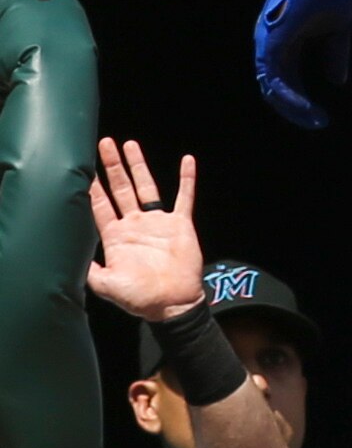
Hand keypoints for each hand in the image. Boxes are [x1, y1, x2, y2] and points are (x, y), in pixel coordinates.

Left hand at [86, 140, 205, 320]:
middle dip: (111, 167)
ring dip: (138, 166)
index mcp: (116, 237)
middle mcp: (134, 225)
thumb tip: (68, 255)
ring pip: (146, 187)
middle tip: (103, 144)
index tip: (84, 168)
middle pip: (120, 189)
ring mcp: (157, 223)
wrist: (172, 303)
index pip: (100, 205)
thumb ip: (89, 268)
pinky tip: (187, 161)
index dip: (92, 187)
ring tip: (130, 145)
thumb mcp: (105, 284)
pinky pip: (184, 197)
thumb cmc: (139, 297)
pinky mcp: (180, 224)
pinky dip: (186, 179)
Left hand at [254, 0, 351, 128]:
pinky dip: (287, 93)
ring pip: (271, 86)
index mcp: (286, 41)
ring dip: (291, 106)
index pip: (288, 79)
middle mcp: (272, 45)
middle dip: (295, 108)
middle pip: (276, 87)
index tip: (319, 114)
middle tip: (316, 122)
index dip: (302, 99)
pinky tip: (304, 105)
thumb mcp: (336, 31)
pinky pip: (273, 76)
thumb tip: (337, 81)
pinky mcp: (271, 41)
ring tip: (312, 119)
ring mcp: (268, 43)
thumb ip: (335, 56)